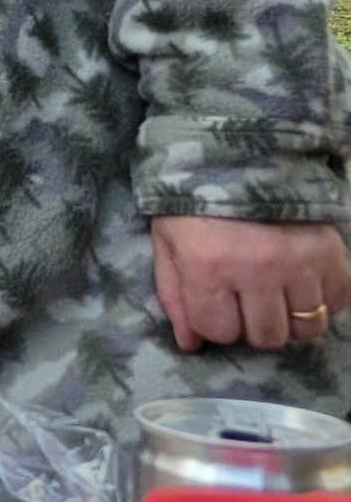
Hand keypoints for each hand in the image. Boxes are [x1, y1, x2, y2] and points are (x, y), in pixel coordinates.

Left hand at [151, 215, 350, 353]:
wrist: (238, 156)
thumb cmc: (193, 202)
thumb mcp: (168, 243)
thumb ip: (175, 295)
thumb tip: (191, 345)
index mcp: (208, 266)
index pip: (221, 331)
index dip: (216, 323)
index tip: (215, 305)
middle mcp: (257, 269)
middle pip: (268, 335)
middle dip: (254, 326)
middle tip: (248, 303)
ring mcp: (299, 261)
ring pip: (307, 326)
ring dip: (291, 318)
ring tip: (278, 296)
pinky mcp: (331, 251)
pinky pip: (340, 302)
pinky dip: (325, 300)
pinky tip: (305, 284)